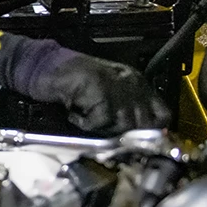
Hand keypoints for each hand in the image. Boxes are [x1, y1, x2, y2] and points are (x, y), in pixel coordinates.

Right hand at [25, 52, 170, 133]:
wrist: (44, 65)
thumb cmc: (71, 80)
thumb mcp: (107, 91)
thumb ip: (125, 107)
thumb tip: (139, 134)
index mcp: (136, 82)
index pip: (162, 114)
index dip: (153, 130)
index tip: (139, 141)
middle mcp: (131, 83)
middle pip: (144, 123)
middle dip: (126, 133)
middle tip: (104, 132)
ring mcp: (117, 87)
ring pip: (124, 125)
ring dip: (103, 129)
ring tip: (86, 120)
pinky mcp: (101, 93)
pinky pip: (99, 122)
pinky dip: (84, 123)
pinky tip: (74, 114)